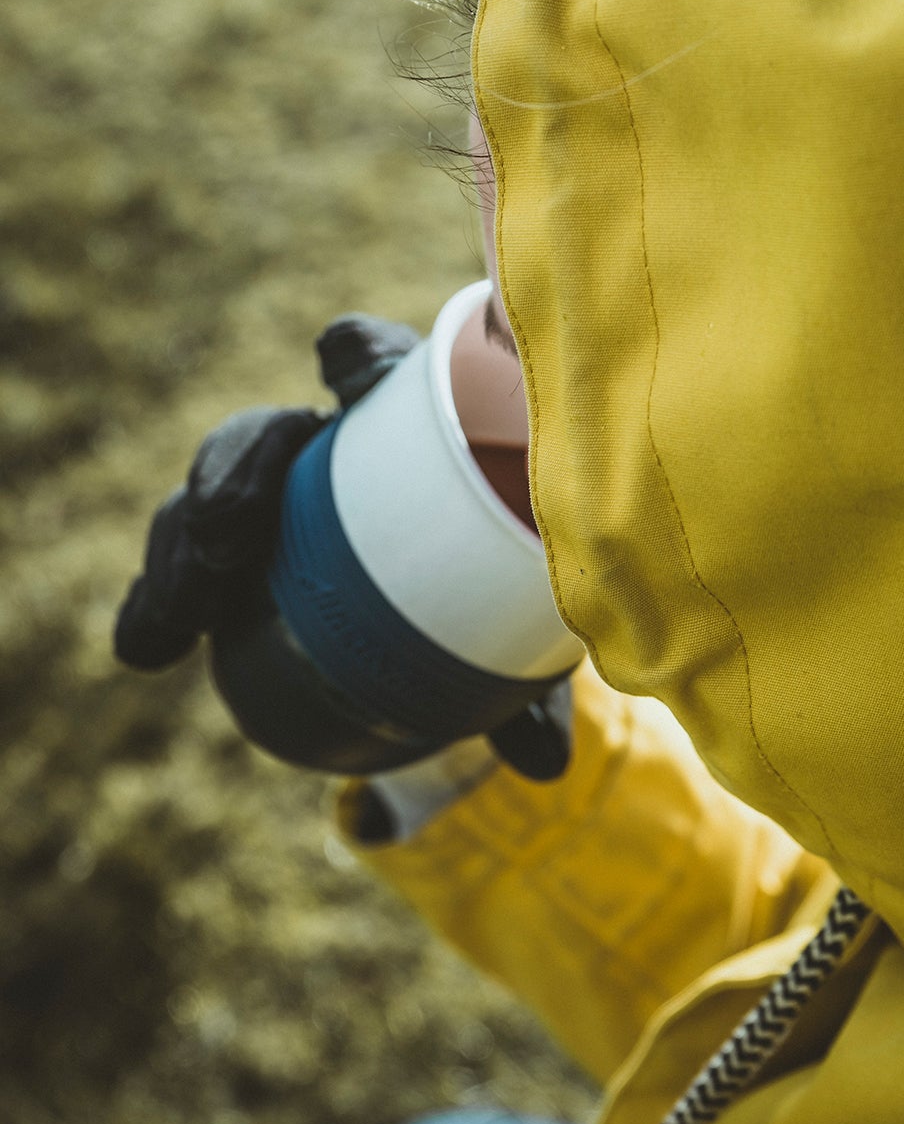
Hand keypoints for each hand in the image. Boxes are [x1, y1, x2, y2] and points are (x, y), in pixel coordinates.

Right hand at [115, 311, 571, 780]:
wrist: (459, 616)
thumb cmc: (500, 596)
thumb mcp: (523, 632)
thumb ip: (529, 681)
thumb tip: (540, 763)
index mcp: (403, 429)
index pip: (376, 368)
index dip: (359, 360)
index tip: (344, 374)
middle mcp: (328, 452)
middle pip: (268, 436)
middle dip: (235, 469)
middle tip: (227, 535)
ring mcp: (271, 502)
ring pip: (210, 500)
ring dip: (184, 546)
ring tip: (183, 608)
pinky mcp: (230, 556)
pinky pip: (183, 569)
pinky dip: (157, 606)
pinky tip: (143, 649)